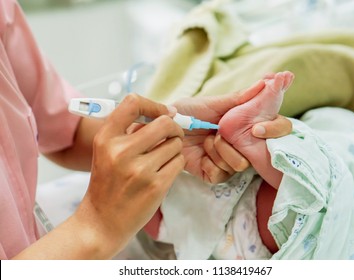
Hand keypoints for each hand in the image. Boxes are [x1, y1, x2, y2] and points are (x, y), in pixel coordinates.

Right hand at [74, 94, 184, 257]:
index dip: (154, 104)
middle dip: (174, 128)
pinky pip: (179, 162)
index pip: (133, 103)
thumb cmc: (107, 183)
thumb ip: (129, 131)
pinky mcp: (155, 186)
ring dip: (174, 149)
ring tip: (162, 159)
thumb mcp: (106, 151)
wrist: (102, 221)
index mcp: (105, 138)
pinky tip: (164, 172)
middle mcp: (120, 151)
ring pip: (176, 144)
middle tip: (172, 136)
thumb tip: (166, 113)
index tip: (164, 112)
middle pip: (165, 123)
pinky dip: (176, 164)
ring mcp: (139, 170)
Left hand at [173, 80, 291, 183]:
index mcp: (246, 127)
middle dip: (236, 142)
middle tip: (218, 132)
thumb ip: (240, 97)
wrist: (166, 126)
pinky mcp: (214, 175)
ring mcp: (228, 161)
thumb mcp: (214, 103)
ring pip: (239, 164)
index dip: (274, 130)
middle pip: (260, 153)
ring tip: (206, 140)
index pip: (278, 130)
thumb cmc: (189, 111)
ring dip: (219, 150)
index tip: (256, 128)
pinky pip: (221, 174)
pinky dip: (209, 162)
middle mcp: (242, 145)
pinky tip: (200, 153)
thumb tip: (266, 81)